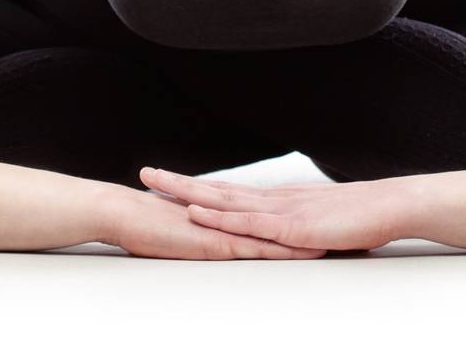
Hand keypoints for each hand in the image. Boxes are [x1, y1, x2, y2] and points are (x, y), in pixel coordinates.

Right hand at [98, 184, 328, 259]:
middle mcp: (231, 221)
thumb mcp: (180, 228)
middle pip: (279, 223)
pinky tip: (304, 253)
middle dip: (312, 227)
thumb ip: (199, 230)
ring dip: (306, 239)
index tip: (323, 221)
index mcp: (224, 218)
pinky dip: (282, 251)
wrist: (120, 212)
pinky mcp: (217, 244)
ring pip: (276, 236)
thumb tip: (208, 235)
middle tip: (345, 228)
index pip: (267, 218)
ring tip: (338, 241)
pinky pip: (256, 249)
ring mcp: (225, 232)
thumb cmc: (143, 222)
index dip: (296, 220)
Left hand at [138, 166, 404, 251]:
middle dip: (179, 183)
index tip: (171, 181)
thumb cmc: (363, 218)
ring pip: (225, 202)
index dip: (198, 187)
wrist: (391, 206)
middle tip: (147, 173)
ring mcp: (280, 212)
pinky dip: (219, 218)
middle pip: (217, 191)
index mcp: (279, 202)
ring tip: (158, 185)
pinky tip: (197, 214)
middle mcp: (274, 201)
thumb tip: (289, 239)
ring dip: (189, 194)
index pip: (230, 193)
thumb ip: (301, 230)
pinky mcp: (290, 226)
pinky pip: (247, 223)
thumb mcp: (322, 224)